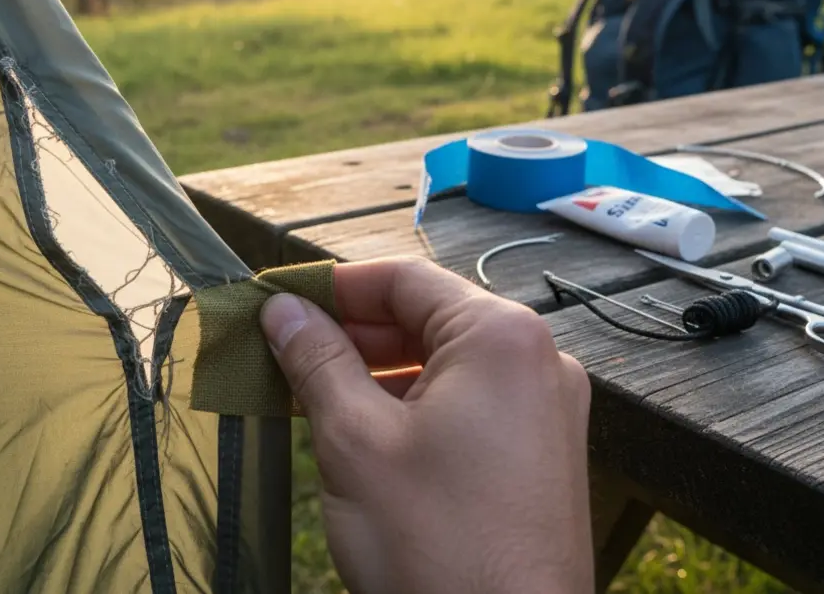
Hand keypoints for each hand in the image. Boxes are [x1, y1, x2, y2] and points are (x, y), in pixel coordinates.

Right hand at [261, 256, 592, 593]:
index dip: (332, 287)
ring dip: (377, 372)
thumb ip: (316, 362)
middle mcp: (537, 361)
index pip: (404, 279)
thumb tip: (282, 311)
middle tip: (283, 353)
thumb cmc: (436, 544)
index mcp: (501, 338)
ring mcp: (546, 410)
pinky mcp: (541, 455)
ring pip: (446, 364)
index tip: (277, 302)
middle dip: (350, 333)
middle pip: (428, 317)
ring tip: (310, 395)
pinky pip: (469, 404)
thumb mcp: (355, 441)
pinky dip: (414, 406)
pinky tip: (362, 431)